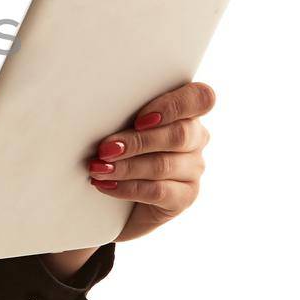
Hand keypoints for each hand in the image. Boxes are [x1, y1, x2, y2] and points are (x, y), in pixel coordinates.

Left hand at [87, 80, 215, 242]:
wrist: (116, 200)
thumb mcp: (122, 126)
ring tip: (99, 168)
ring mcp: (193, 169)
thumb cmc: (119, 150)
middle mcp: (196, 139)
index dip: (174, 106)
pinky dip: (127, 187)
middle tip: (105, 149)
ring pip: (164, 165)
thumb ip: (126, 115)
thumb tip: (101, 113)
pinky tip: (106, 185)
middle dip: (137, 141)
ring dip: (126, 166)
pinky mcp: (185, 197)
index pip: (200, 98)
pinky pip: (158, 191)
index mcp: (185, 112)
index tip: (140, 119)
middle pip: (180, 135)